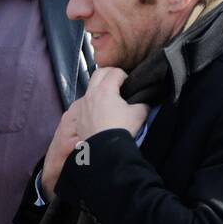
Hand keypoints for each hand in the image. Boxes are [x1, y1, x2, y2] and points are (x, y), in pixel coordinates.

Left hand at [40, 67, 146, 199]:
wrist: (104, 151)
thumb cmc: (122, 129)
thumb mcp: (139, 114)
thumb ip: (142, 104)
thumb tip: (143, 102)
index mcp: (105, 89)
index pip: (115, 72)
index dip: (125, 75)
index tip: (130, 85)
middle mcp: (90, 94)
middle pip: (98, 73)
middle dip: (109, 74)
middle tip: (119, 83)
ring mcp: (82, 106)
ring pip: (90, 87)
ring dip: (100, 87)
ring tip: (110, 98)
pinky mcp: (78, 118)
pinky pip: (85, 103)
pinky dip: (93, 102)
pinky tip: (100, 111)